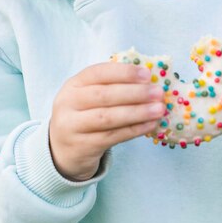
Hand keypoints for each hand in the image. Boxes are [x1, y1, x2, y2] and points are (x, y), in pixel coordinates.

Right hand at [49, 63, 165, 180]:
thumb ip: (112, 86)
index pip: (98, 73)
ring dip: (137, 112)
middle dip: (135, 93)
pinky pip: (112, 136)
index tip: (147, 74)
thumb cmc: (84, 115)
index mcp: (73, 84)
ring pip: (108, 117)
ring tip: (159, 109)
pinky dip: (134, 130)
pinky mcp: (82, 146)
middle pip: (104, 95)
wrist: (62, 150)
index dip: (124, 72)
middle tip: (158, 93)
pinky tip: (150, 125)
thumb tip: (149, 80)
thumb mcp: (88, 96)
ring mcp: (72, 126)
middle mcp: (68, 103)